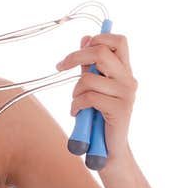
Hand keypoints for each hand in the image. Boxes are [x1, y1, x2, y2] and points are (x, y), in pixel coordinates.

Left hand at [55, 34, 137, 156]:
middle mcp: (128, 80)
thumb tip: (85, 38)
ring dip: (74, 91)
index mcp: (124, 71)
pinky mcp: (119, 109)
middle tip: (60, 66)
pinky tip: (77, 113)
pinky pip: (88, 97)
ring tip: (76, 103)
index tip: (80, 48)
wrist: (110, 149)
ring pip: (89, 78)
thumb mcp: (94, 87)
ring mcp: (126, 94)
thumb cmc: (99, 117)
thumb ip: (90, 65)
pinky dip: (76, 105)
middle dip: (75, 57)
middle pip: (101, 52)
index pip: (119, 41)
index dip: (98, 38)